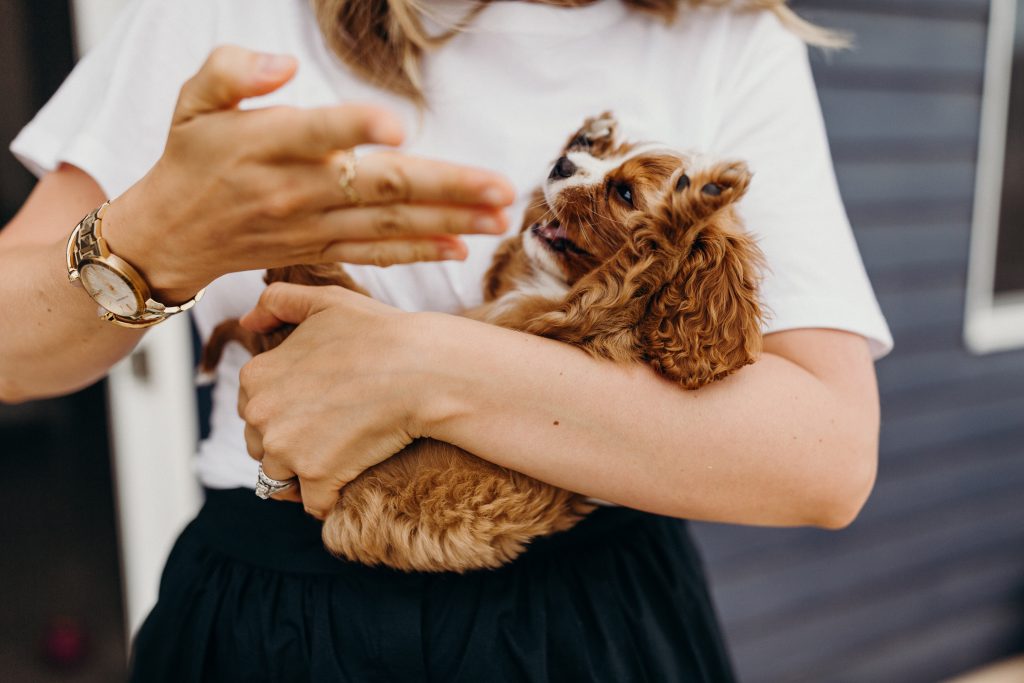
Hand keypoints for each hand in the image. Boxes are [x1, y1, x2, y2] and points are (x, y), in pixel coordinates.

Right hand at [101, 45, 515, 302]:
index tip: (398, 126)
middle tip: (500, 187)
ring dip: (450, 223)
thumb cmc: (190, 157)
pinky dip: (419, 252)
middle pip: (379, 187)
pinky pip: (377, 254)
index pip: (317, 134)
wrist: (171, 236)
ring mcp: (312, 226)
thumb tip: (285, 66)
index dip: (355, 128)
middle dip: (446, 188)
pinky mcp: (321, 249)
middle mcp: (296, 190)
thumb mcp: (193, 100)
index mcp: (267, 144)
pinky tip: (461, 248)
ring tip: (500, 218)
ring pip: (389, 225)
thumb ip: (232, 71)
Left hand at [236, 282, 436, 517]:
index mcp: (256, 376)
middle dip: (290, 445)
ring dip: (306, 475)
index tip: (316, 409)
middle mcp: (261, 414)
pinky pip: (315, 504)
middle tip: (330, 434)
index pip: (254, 409)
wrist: (422, 369)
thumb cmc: (380, 333)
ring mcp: (286, 449)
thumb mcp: (326, 301)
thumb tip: (246, 321)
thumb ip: (278, 302)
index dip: (285, 411)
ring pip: (282, 478)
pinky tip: (351, 482)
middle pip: (263, 447)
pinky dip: (331, 499)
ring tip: (339, 459)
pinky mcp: (317, 477)